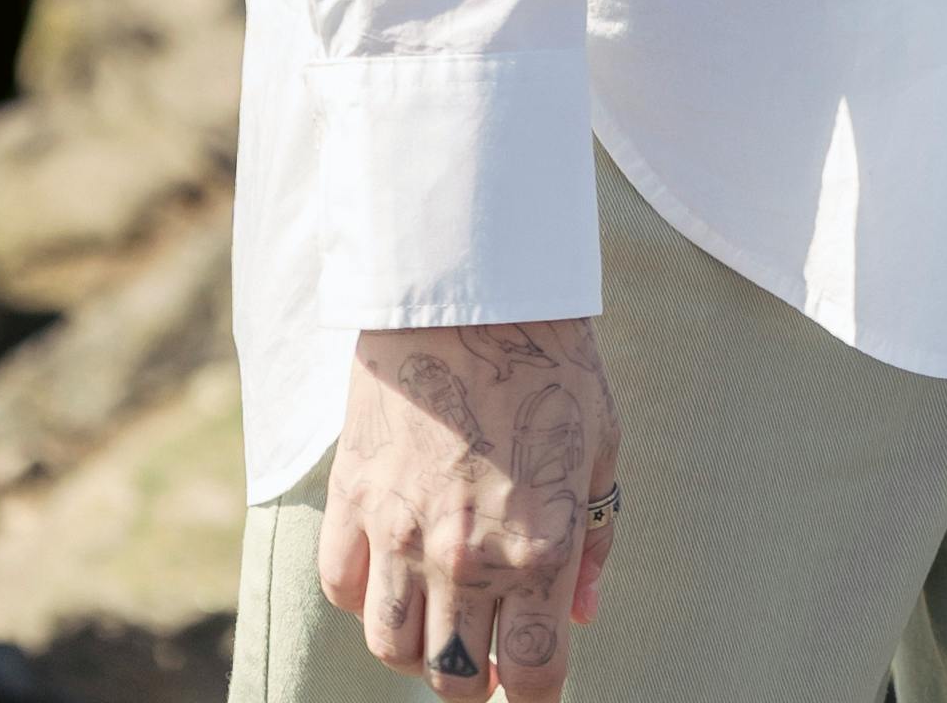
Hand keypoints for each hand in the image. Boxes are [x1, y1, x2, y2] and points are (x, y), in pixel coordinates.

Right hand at [319, 316, 621, 684]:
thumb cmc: (550, 360)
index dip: (535, 698)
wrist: (473, 284)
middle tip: (489, 655)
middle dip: (477, 678)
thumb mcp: (601, 445)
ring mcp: (402, 532)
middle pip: (456, 677)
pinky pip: (345, 590)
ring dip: (420, 651)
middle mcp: (466, 556)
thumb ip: (594, 538)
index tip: (534, 691)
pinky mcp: (354, 499)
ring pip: (392, 649)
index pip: (531, 675)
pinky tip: (395, 574)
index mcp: (538, 548)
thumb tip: (580, 614)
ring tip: (442, 621)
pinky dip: (367, 599)